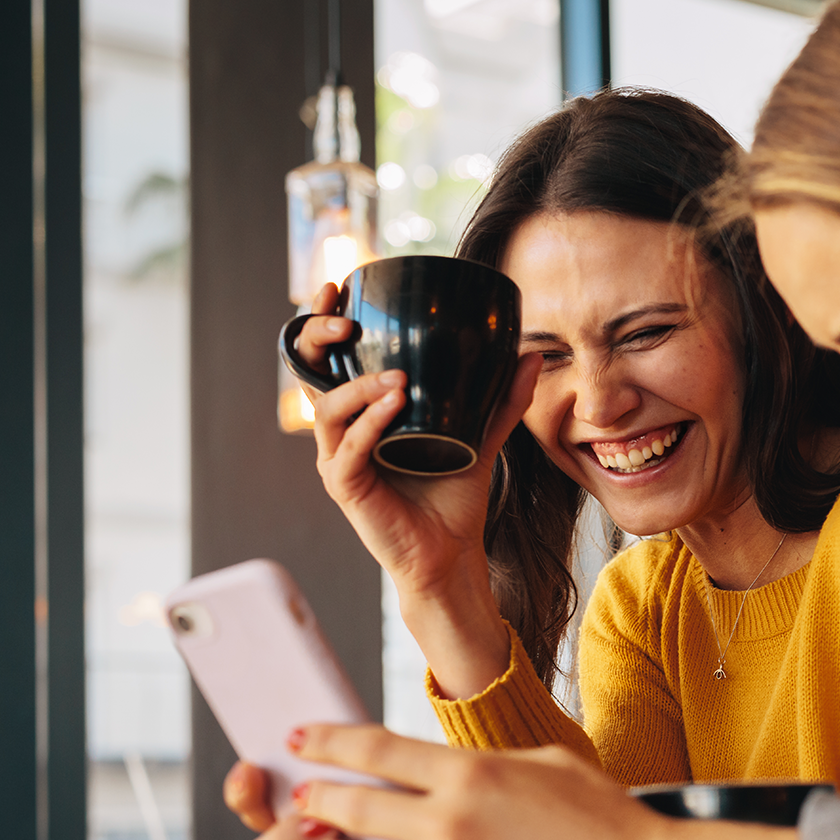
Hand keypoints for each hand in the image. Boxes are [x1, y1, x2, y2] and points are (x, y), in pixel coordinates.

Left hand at [290, 724, 839, 839]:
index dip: (327, 742)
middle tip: (301, 801)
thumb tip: (453, 764)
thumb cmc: (611, 822)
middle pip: (351, 807)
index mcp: (472, 772)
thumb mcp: (549, 766)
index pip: (375, 748)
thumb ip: (491, 765)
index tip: (300, 738)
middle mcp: (451, 821)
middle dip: (316, 802)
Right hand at [304, 280, 541, 696]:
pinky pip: (346, 451)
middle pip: (309, 374)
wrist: (451, 554)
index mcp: (360, 413)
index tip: (338, 285)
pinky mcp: (344, 489)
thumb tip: (529, 354)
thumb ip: (501, 399)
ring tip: (398, 379)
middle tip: (346, 319)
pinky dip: (368, 426)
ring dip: (359, 387)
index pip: (330, 358)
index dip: (324, 321)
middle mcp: (339, 432)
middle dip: (319, 339)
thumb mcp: (481, 438)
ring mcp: (336, 460)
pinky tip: (394, 407)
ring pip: (327, 410)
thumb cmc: (453, 497)